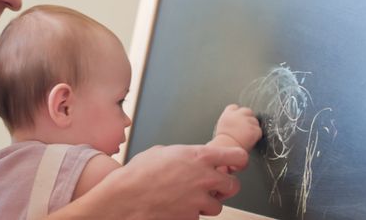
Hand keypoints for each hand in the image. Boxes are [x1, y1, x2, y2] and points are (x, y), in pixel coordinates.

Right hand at [89, 144, 247, 218]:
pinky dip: (190, 213)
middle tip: (213, 186)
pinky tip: (176, 207)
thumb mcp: (162, 152)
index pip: (237, 156)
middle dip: (224, 187)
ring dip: (207, 203)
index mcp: (199, 156)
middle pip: (234, 185)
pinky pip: (198, 216)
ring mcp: (200, 200)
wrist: (127, 198)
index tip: (237, 163)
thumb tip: (188, 158)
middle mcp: (204, 178)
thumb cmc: (139, 173)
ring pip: (218, 206)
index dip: (238, 160)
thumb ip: (183, 155)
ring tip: (188, 198)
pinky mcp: (192, 218)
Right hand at [213, 104, 261, 151]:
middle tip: (245, 128)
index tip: (238, 119)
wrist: (226, 148)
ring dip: (252, 127)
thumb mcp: (222, 126)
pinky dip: (256, 136)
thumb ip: (229, 120)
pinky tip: (250, 140)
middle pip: (247, 111)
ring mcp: (247, 121)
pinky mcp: (255, 129)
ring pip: (255, 121)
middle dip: (248, 118)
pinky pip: (258, 131)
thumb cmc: (222, 141)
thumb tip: (235, 122)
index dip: (237, 113)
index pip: (234, 107)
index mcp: (228, 114)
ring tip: (246, 136)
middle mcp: (238, 115)